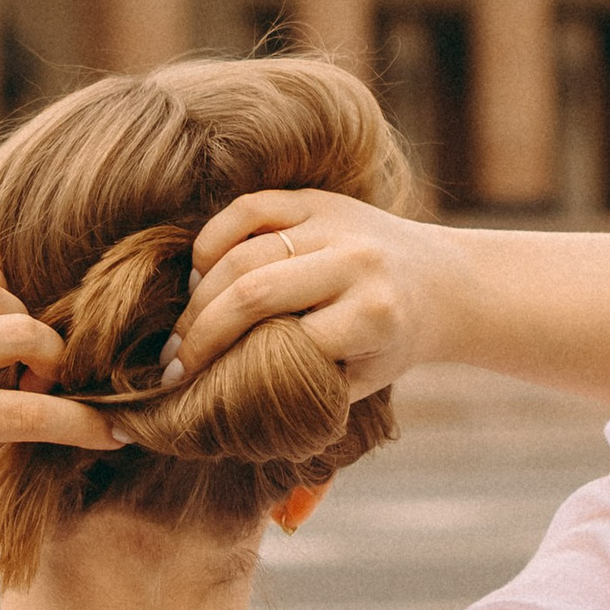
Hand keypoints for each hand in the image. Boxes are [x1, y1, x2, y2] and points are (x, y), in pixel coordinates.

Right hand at [169, 190, 454, 399]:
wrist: (438, 282)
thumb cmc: (390, 343)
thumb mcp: (361, 381)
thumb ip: (303, 392)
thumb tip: (224, 411)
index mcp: (374, 314)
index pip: (281, 343)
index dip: (225, 367)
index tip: (188, 388)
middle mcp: (356, 261)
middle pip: (252, 293)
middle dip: (200, 332)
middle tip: (171, 362)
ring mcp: (335, 223)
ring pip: (242, 251)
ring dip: (198, 295)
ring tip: (181, 329)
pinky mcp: (317, 198)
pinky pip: (248, 209)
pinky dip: (213, 239)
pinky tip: (198, 274)